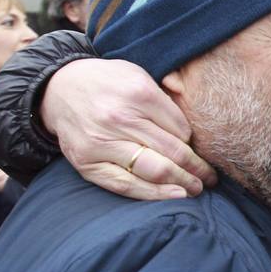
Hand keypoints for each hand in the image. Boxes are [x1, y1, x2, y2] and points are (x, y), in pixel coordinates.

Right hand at [42, 59, 216, 199]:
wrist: (59, 89)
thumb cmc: (108, 83)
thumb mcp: (139, 75)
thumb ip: (165, 99)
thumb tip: (195, 133)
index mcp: (138, 94)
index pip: (182, 129)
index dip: (196, 145)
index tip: (204, 153)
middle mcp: (119, 119)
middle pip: (172, 152)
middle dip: (198, 169)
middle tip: (211, 178)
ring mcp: (101, 143)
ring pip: (153, 171)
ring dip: (182, 184)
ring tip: (197, 189)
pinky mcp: (88, 163)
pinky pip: (126, 185)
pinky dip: (153, 194)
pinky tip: (174, 195)